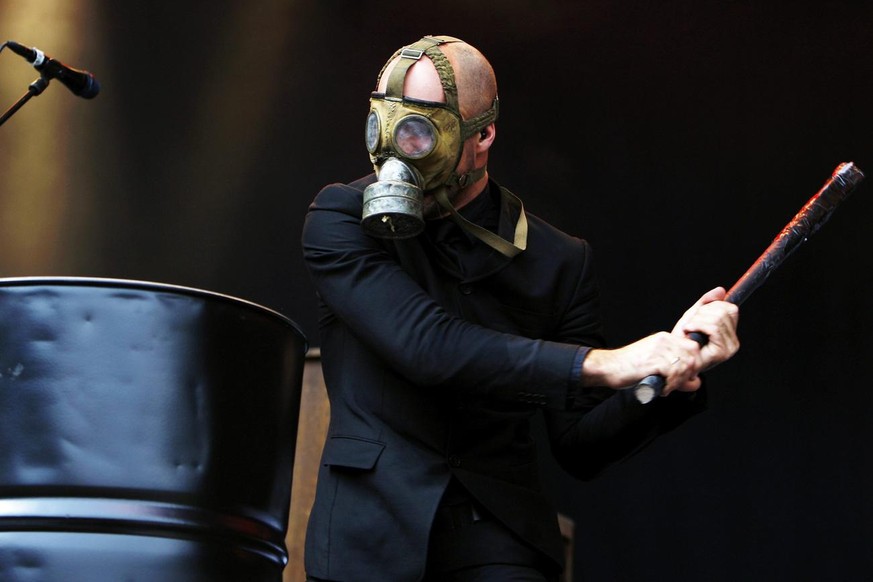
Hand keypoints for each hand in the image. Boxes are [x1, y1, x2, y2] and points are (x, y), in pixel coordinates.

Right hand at [582, 287, 738, 394]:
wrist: (608, 367)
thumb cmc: (629, 368)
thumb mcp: (655, 365)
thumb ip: (677, 372)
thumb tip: (697, 382)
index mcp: (664, 338)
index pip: (693, 347)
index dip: (693, 364)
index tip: (683, 376)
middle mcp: (663, 340)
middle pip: (692, 356)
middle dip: (688, 373)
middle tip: (675, 384)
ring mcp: (658, 350)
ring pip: (685, 365)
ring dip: (679, 381)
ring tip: (667, 388)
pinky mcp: (653, 361)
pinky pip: (673, 373)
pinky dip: (671, 385)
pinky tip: (662, 390)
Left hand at [671, 286, 739, 375]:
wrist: (672, 358)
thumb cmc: (681, 340)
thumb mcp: (693, 316)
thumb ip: (706, 303)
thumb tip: (721, 290)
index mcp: (729, 333)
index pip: (729, 308)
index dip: (711, 306)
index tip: (697, 315)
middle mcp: (733, 342)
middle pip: (723, 311)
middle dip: (702, 313)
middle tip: (690, 324)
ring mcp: (729, 348)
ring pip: (717, 318)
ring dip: (697, 320)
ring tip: (688, 329)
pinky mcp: (721, 353)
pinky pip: (713, 328)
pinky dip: (697, 325)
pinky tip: (688, 330)